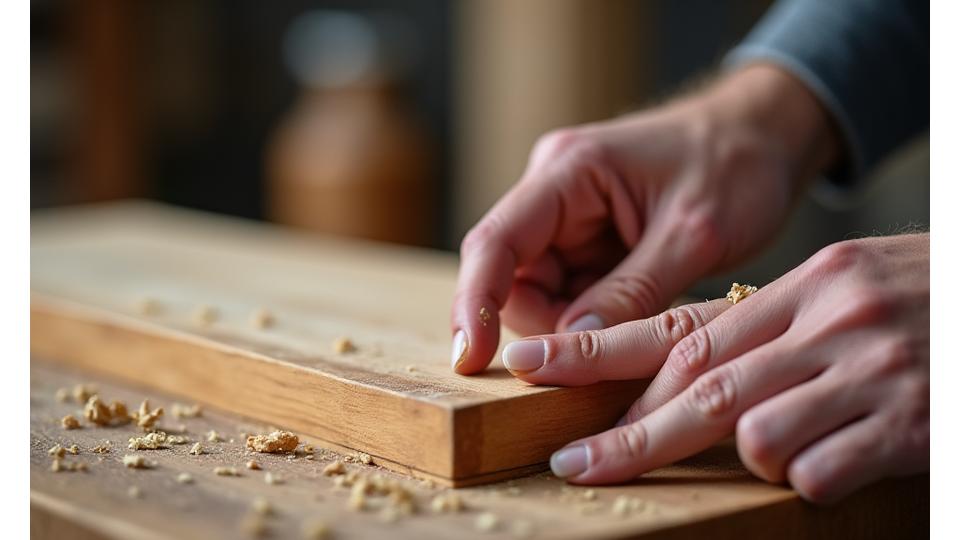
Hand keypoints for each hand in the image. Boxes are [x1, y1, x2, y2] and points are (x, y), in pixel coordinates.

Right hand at [450, 64, 839, 373]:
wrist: (767, 135)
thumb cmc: (738, 164)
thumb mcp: (694, 233)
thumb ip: (632, 292)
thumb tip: (570, 348)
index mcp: (569, 171)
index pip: (495, 242)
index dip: (473, 303)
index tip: (470, 361)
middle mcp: (554, 192)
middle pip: (513, 278)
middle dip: (548, 324)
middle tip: (611, 348)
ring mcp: (568, 218)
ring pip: (541, 294)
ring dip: (576, 323)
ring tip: (644, 319)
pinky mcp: (588, 240)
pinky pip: (572, 293)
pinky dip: (596, 317)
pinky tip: (639, 314)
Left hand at [511, 234, 928, 502]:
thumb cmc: (925, 299)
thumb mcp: (847, 289)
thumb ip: (771, 327)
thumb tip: (686, 374)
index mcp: (806, 284)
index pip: (682, 326)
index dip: (602, 353)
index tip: (539, 368)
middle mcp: (830, 320)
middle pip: (700, 387)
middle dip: (631, 434)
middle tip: (575, 464)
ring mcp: (871, 371)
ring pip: (755, 432)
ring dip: (749, 454)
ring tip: (791, 443)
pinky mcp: (911, 422)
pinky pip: (818, 471)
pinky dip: (809, 477)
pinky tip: (841, 460)